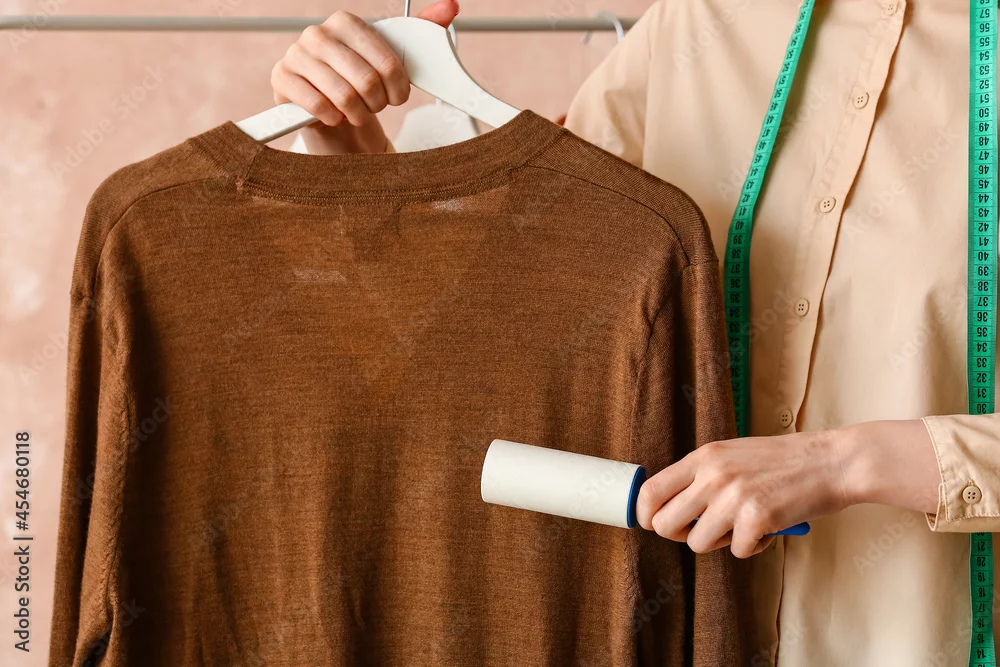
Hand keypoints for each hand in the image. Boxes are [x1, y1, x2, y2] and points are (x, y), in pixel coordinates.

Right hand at [270, 1, 459, 153]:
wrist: (332, 107)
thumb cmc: (363, 79)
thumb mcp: (395, 55)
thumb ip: (424, 28)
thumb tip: (450, 5)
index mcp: (347, 22)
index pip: (387, 62)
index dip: (398, 88)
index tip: (397, 96)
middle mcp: (318, 34)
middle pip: (367, 81)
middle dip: (378, 103)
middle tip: (375, 107)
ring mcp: (297, 55)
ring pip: (344, 97)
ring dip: (358, 114)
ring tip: (357, 112)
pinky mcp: (282, 80)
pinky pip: (318, 106)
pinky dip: (334, 118)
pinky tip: (335, 115)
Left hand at [635, 419, 940, 557]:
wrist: (832, 461)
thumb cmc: (784, 461)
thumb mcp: (732, 455)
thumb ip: (702, 476)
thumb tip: (670, 509)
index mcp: (703, 457)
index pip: (649, 491)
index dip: (647, 515)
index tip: (657, 524)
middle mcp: (712, 475)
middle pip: (664, 524)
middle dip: (682, 535)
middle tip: (706, 530)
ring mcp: (733, 496)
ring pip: (697, 543)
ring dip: (720, 542)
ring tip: (744, 525)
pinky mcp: (757, 517)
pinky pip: (737, 551)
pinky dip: (754, 547)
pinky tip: (768, 528)